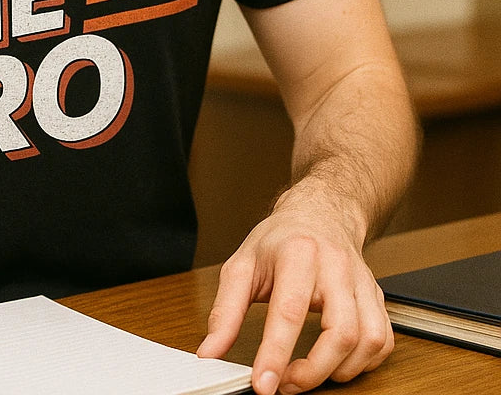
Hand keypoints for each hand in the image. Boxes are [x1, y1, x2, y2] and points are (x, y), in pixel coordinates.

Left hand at [196, 192, 392, 393]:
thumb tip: (210, 351)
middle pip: (340, 332)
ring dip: (339, 370)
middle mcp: (335, 267)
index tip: (263, 384)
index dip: (276, 353)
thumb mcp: (242, 265)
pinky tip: (337, 363)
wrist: (318, 215)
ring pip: (368, 340)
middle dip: (313, 371)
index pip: (289, 310)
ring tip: (308, 375)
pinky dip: (363, 363)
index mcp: (297, 254)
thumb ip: (225, 311)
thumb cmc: (279, 240)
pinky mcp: (376, 297)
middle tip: (285, 385)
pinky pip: (382, 341)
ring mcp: (361, 282)